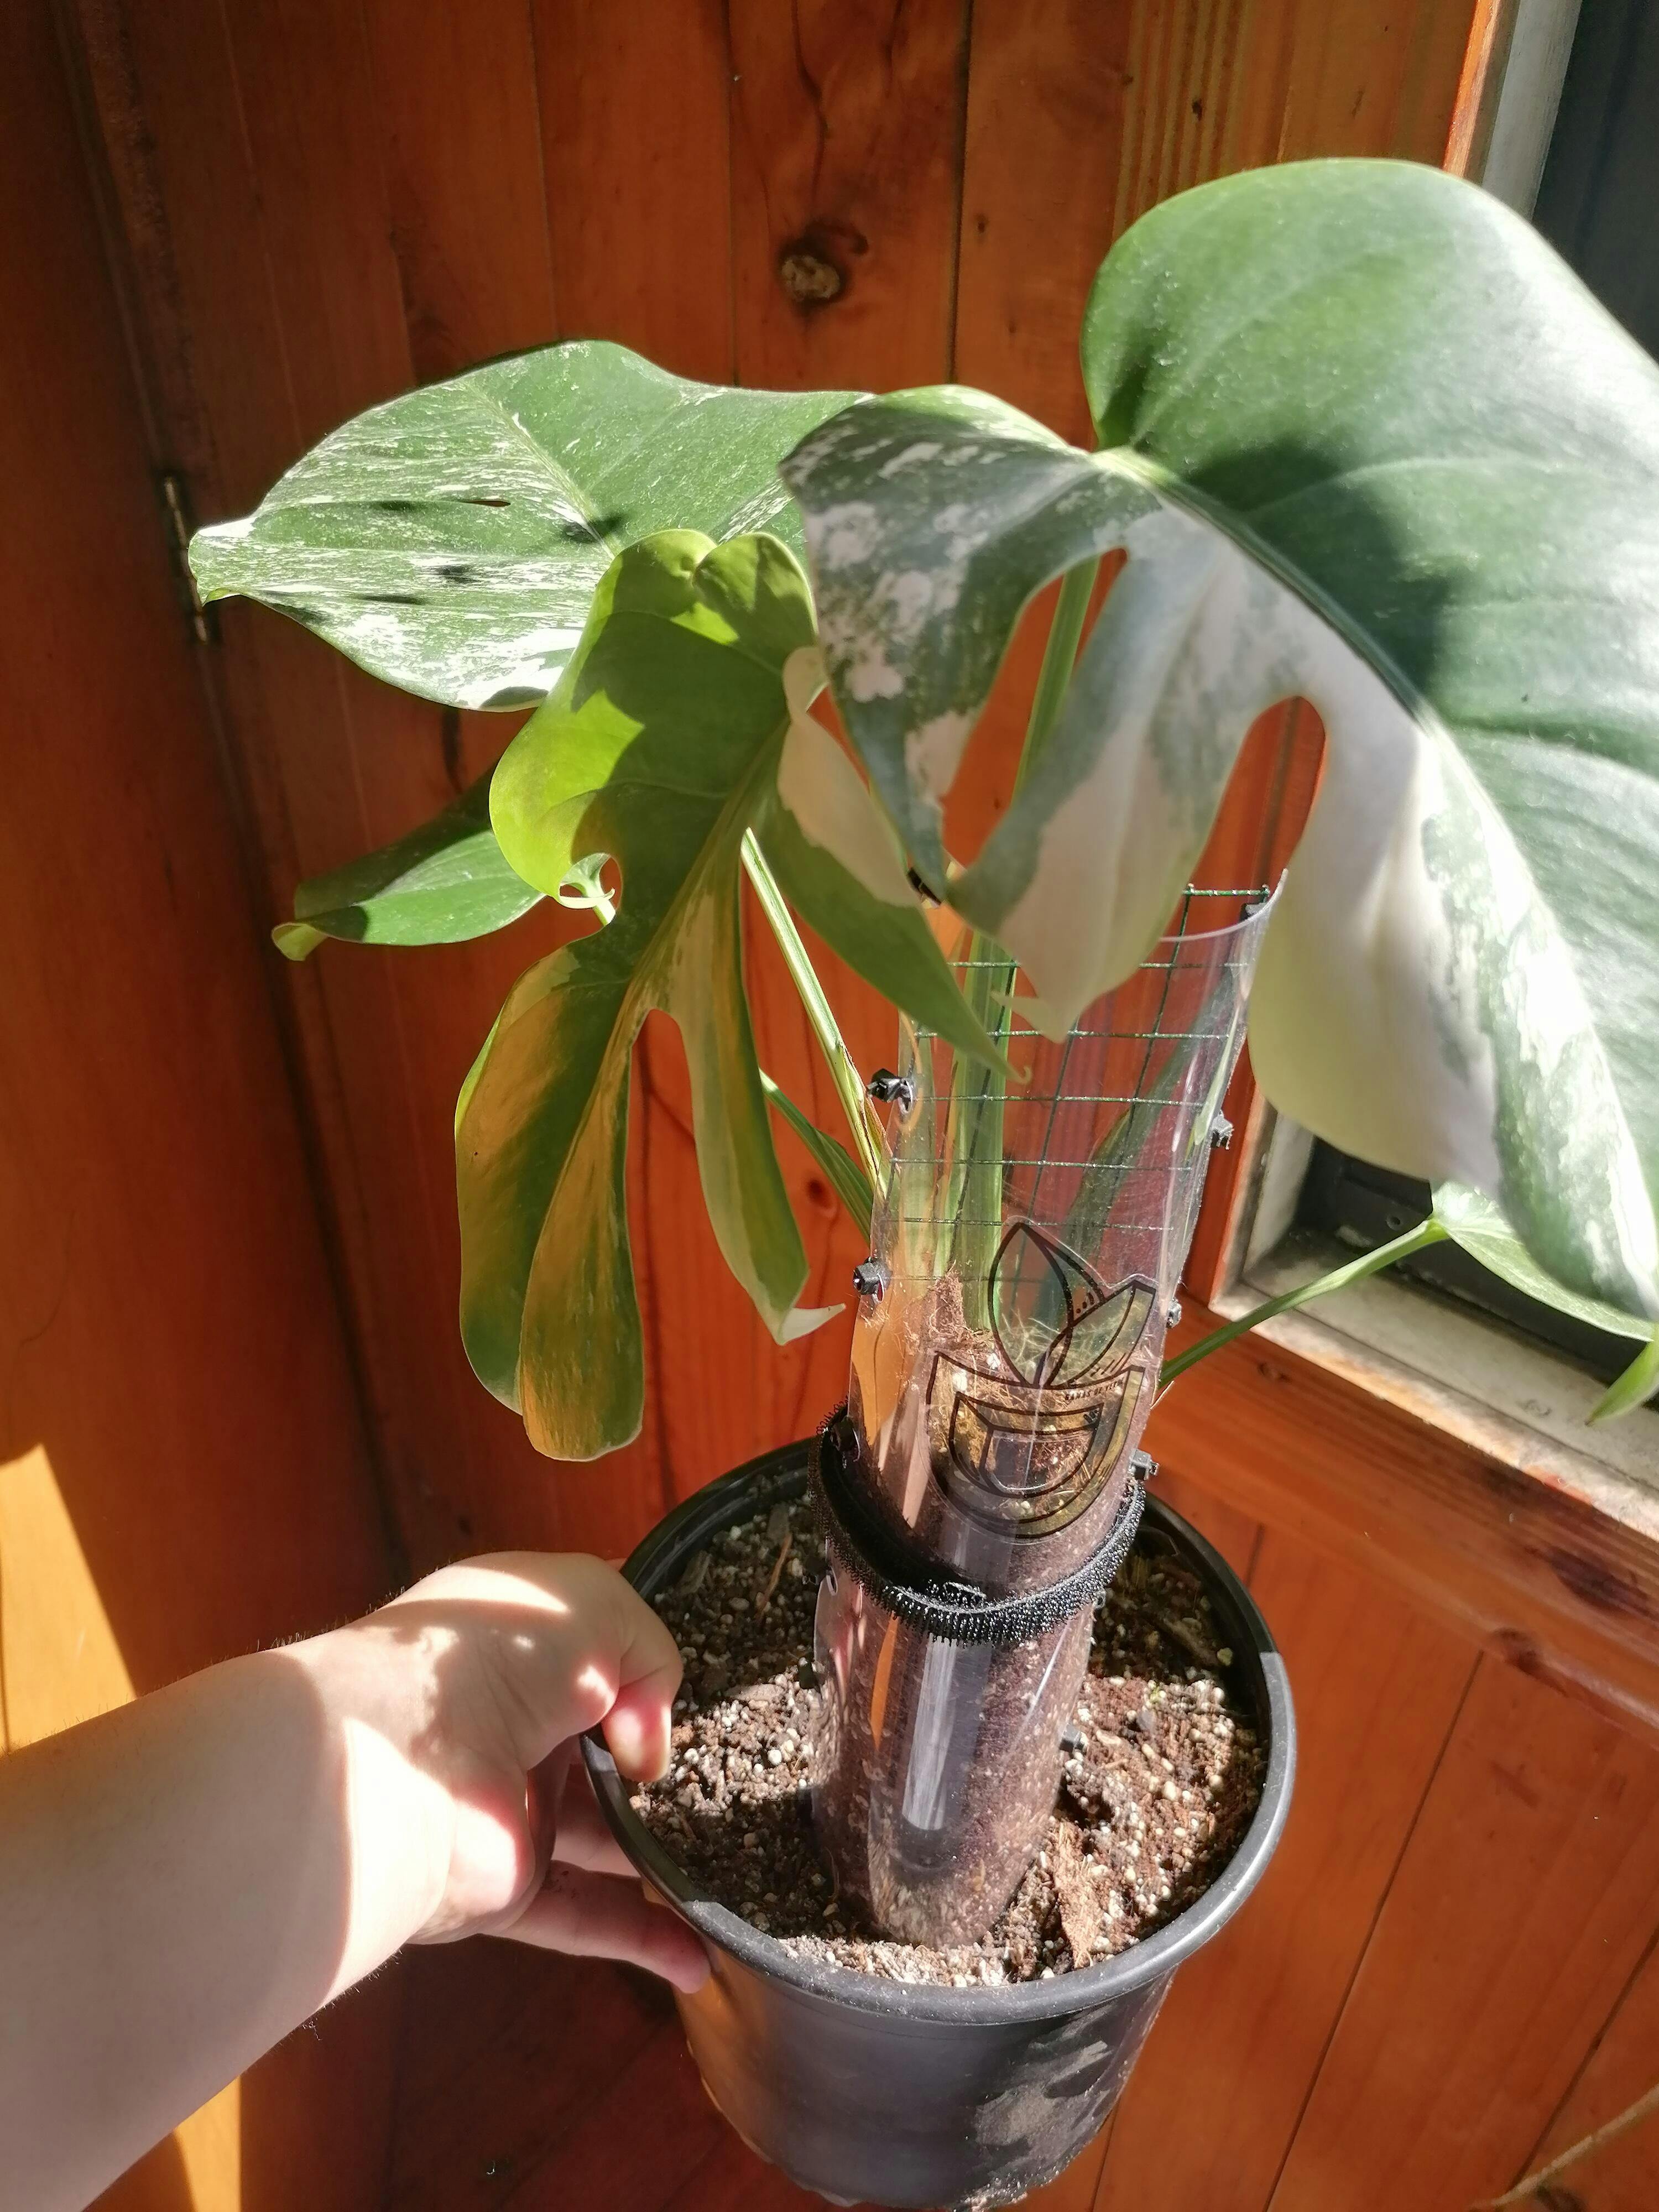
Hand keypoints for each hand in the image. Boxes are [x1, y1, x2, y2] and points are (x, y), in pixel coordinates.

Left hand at [295, 1553, 707, 1993]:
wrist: (400, 1758)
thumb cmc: (496, 1654)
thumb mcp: (597, 1607)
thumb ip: (652, 1657)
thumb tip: (646, 1757)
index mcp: (523, 1645)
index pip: (595, 1651)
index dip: (647, 1666)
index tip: (708, 1691)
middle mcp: (513, 1725)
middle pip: (604, 1754)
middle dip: (661, 1769)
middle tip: (734, 1784)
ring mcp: (508, 1810)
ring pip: (602, 1842)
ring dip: (663, 1858)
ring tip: (735, 1867)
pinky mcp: (503, 1887)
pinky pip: (582, 1916)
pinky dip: (643, 1939)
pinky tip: (702, 1954)